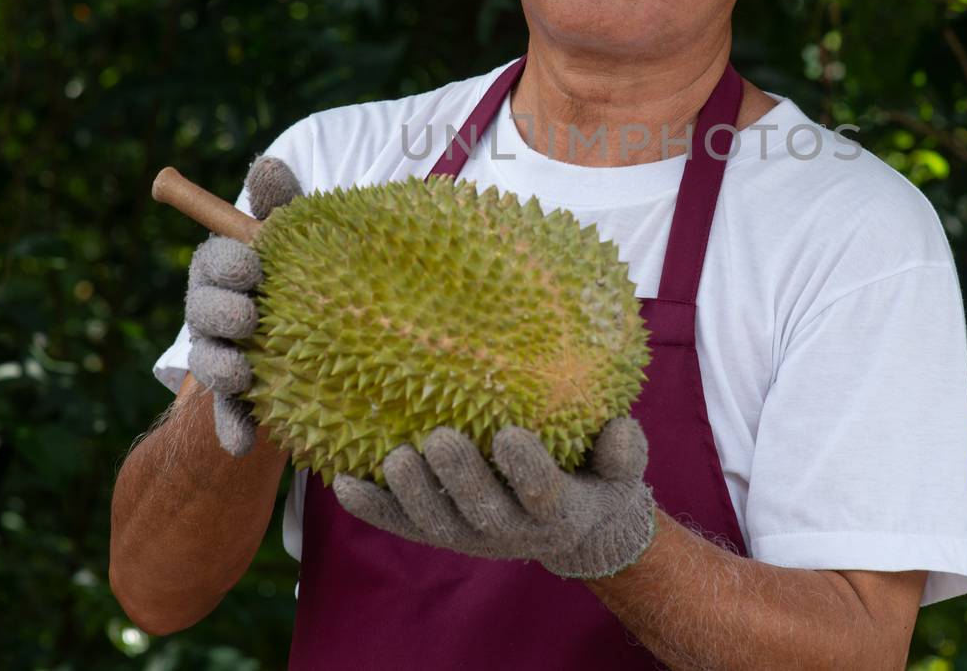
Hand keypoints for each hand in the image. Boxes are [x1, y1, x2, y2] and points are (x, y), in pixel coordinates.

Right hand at [184, 154, 300, 456]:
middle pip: (203, 310)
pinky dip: (232, 429)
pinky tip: (243, 447)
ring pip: (209, 361)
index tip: (254, 265)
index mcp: (226, 271)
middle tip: (249, 316)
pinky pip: (227, 416)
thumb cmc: (308, 274)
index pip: (211, 260)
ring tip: (242, 373)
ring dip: (221, 368)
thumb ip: (282, 207)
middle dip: (221, 312)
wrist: (323, 341)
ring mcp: (223, 356)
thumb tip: (268, 164)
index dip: (227, 263)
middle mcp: (215, 313)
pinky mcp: (239, 399)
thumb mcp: (301, 239)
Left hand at [332, 417, 655, 579]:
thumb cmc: (596, 480)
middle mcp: (511, 531)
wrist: (575, 530)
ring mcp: (470, 536)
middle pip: (481, 512)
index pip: (542, 494)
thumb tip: (619, 430)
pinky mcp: (440, 533)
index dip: (525, 469)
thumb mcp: (623, 470)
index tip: (510, 434)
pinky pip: (400, 526)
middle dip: (458, 478)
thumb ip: (625, 452)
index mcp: (558, 512)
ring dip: (412, 494)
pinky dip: (371, 508)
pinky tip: (341, 482)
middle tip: (440, 438)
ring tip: (396, 457)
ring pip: (436, 525)